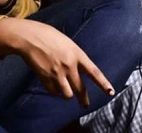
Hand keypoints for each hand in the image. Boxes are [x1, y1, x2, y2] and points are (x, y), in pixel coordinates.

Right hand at [0, 17, 114, 106]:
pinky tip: (53, 85)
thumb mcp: (67, 42)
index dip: (103, 83)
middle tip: (85, 105)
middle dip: (84, 99)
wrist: (30, 37)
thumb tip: (79, 69)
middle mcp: (69, 65)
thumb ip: (75, 56)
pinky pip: (53, 91)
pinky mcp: (45, 78)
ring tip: (64, 89)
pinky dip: (54, 91)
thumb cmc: (48, 36)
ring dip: (67, 93)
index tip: (111, 92)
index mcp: (77, 54)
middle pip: (80, 89)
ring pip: (67, 94)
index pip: (94, 72)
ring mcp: (57, 73)